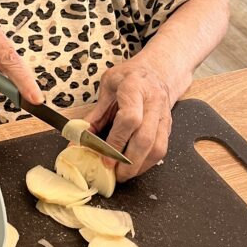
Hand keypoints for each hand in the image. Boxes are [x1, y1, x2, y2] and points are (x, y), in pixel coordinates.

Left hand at [86, 58, 173, 181]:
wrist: (155, 71)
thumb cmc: (128, 77)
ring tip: (124, 175)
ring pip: (158, 147)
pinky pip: (162, 149)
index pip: (130, 119)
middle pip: (145, 138)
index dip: (117, 141)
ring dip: (140, 166)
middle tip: (115, 174)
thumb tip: (77, 141)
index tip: (105, 158)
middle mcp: (153, 101)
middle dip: (129, 162)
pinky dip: (148, 163)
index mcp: (134, 87)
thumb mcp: (106, 88)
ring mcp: (164, 114)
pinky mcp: (169, 126)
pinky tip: (135, 167)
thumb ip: (93, 115)